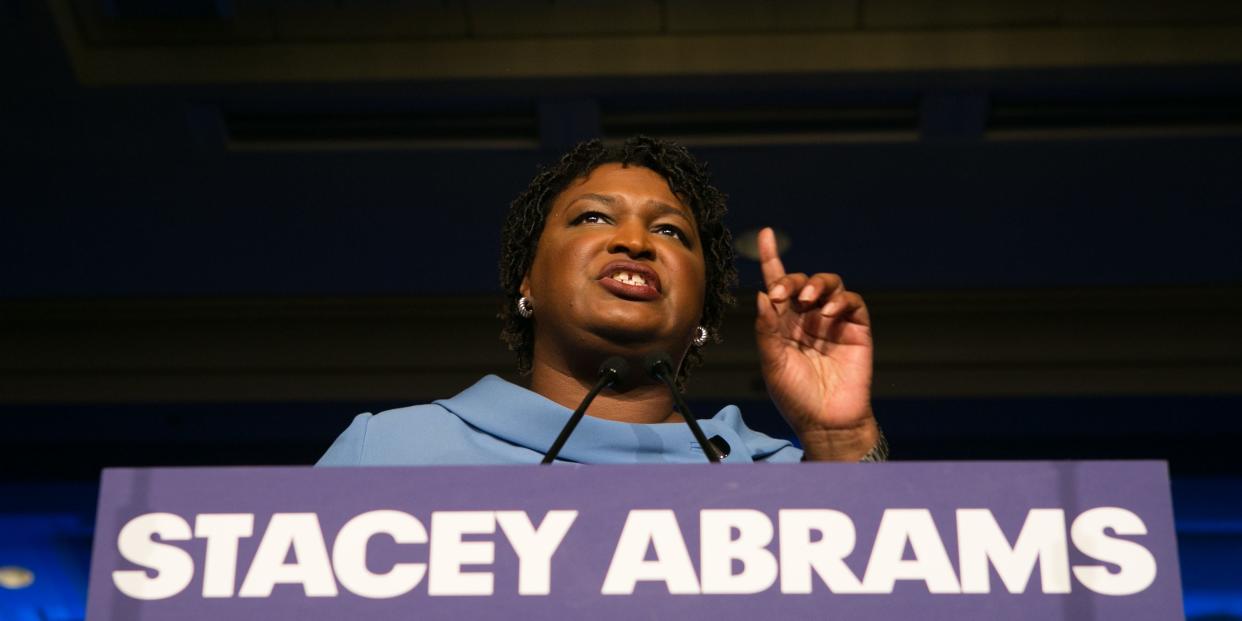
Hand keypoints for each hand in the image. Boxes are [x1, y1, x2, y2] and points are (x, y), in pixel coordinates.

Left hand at [754, 227, 878, 460]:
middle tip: (783, 293)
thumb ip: (767, 329)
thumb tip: (762, 294)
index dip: (771, 258)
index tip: (766, 234)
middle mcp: (807, 317)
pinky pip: (852, 302)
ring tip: (807, 300)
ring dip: (816, 284)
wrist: (826, 421)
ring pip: (829, 284)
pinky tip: (828, 312)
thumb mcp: (772, 363)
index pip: (777, 284)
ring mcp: (833, 321)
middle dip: (792, 279)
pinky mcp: (856, 329)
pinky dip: (841, 300)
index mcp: (783, 323)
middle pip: (802, 281)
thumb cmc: (795, 396)